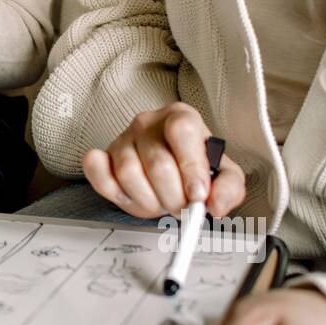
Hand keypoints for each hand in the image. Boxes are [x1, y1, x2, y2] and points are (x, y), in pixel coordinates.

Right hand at [82, 101, 245, 218]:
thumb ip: (228, 188)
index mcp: (181, 117)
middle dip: (172, 196)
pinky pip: (97, 172)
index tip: (197, 195)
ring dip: (147, 200)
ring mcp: (122, 138)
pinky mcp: (103, 155)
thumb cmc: (193, 167)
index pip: (182, 131)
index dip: (191, 167)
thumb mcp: (222, 174)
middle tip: (181, 207)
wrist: (169, 167)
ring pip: (128, 173)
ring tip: (160, 202)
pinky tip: (129, 195)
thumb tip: (215, 205)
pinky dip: (111, 190)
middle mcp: (149, 122)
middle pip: (157, 162)